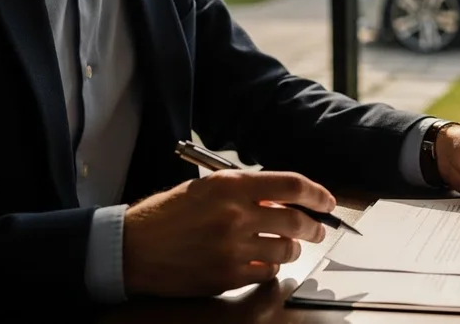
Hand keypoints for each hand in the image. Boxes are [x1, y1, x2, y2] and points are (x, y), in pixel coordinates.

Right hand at [122, 170, 335, 297]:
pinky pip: (266, 273)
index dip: (317, 193)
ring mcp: (232, 247)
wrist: (132, 248)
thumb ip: (245, 191)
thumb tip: (283, 199)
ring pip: (286, 250)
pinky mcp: (227, 275)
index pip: (291, 184)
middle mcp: (235, 214)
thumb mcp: (206, 187)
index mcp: (231, 185)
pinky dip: (269, 268)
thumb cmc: (167, 215)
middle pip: (296, 220)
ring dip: (291, 249)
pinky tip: (261, 262)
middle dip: (314, 226)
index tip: (328, 202)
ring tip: (285, 246)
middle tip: (317, 229)